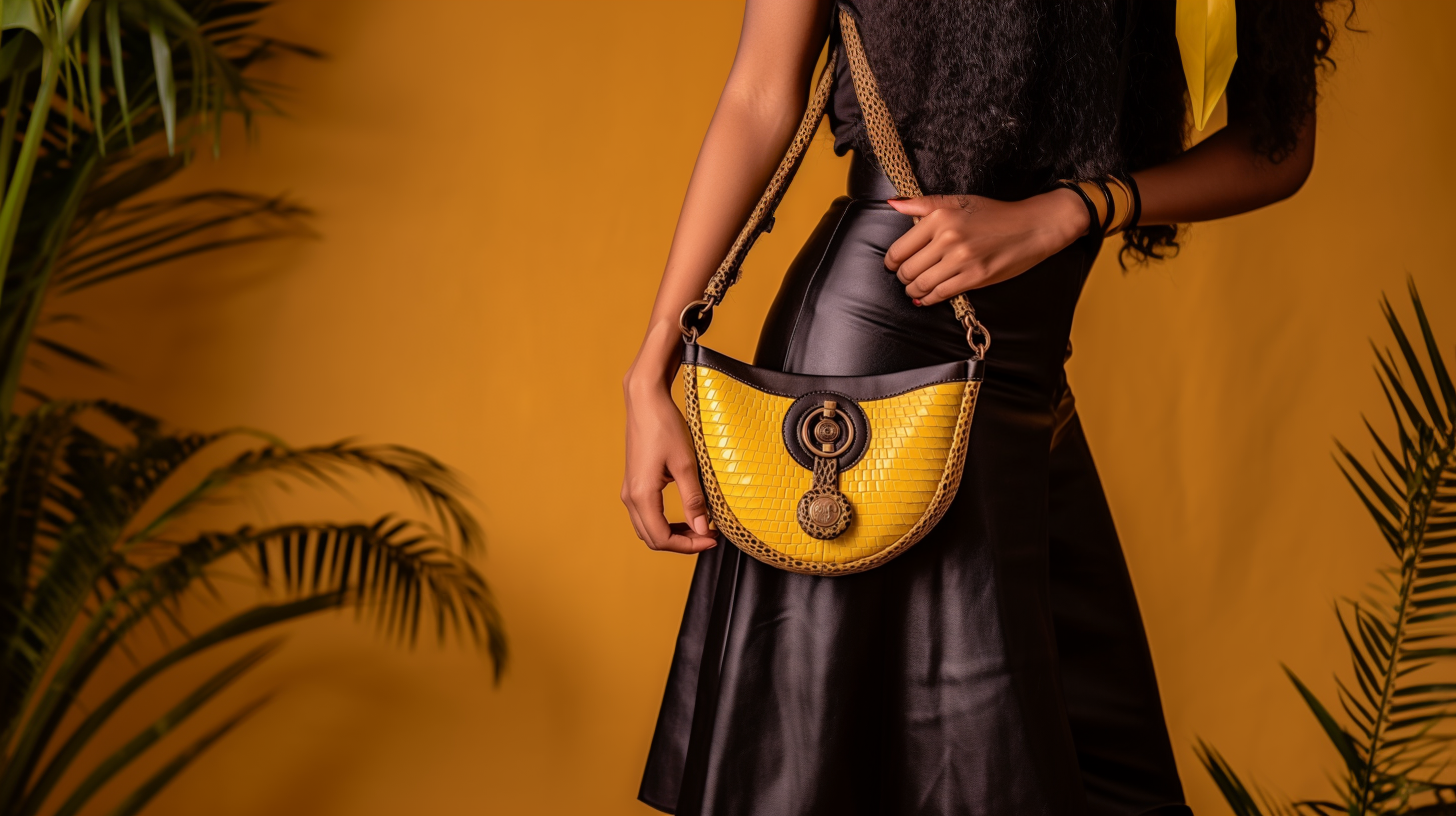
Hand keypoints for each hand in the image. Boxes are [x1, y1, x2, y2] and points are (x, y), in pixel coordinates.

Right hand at [621, 374, 716, 553]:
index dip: (688, 545)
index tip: (711, 539)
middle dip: (681, 543)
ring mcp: (630, 489)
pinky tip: (685, 514)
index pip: (662, 538)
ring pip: (648, 528)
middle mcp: (630, 496)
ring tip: (699, 528)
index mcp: (641, 495)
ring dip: (673, 534)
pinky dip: (665, 521)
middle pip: (653, 538)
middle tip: (708, 536)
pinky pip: (646, 514)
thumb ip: (693, 499)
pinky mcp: (634, 482)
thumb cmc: (664, 426)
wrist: (646, 401)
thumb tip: (702, 529)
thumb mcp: (686, 464)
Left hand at [884, 190, 1089, 305]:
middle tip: (906, 277)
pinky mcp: (974, 277)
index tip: (893, 264)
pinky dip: (928, 299)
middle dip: (902, 277)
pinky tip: (925, 298)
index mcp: (939, 218)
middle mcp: (947, 238)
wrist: (1031, 227)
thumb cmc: (994, 213)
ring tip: (914, 288)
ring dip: (913, 290)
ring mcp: (961, 260)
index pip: (899, 249)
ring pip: (921, 285)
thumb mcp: (958, 201)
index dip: (892, 261)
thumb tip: (893, 204)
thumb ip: (922, 204)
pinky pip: (941, 294)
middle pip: (907, 270)